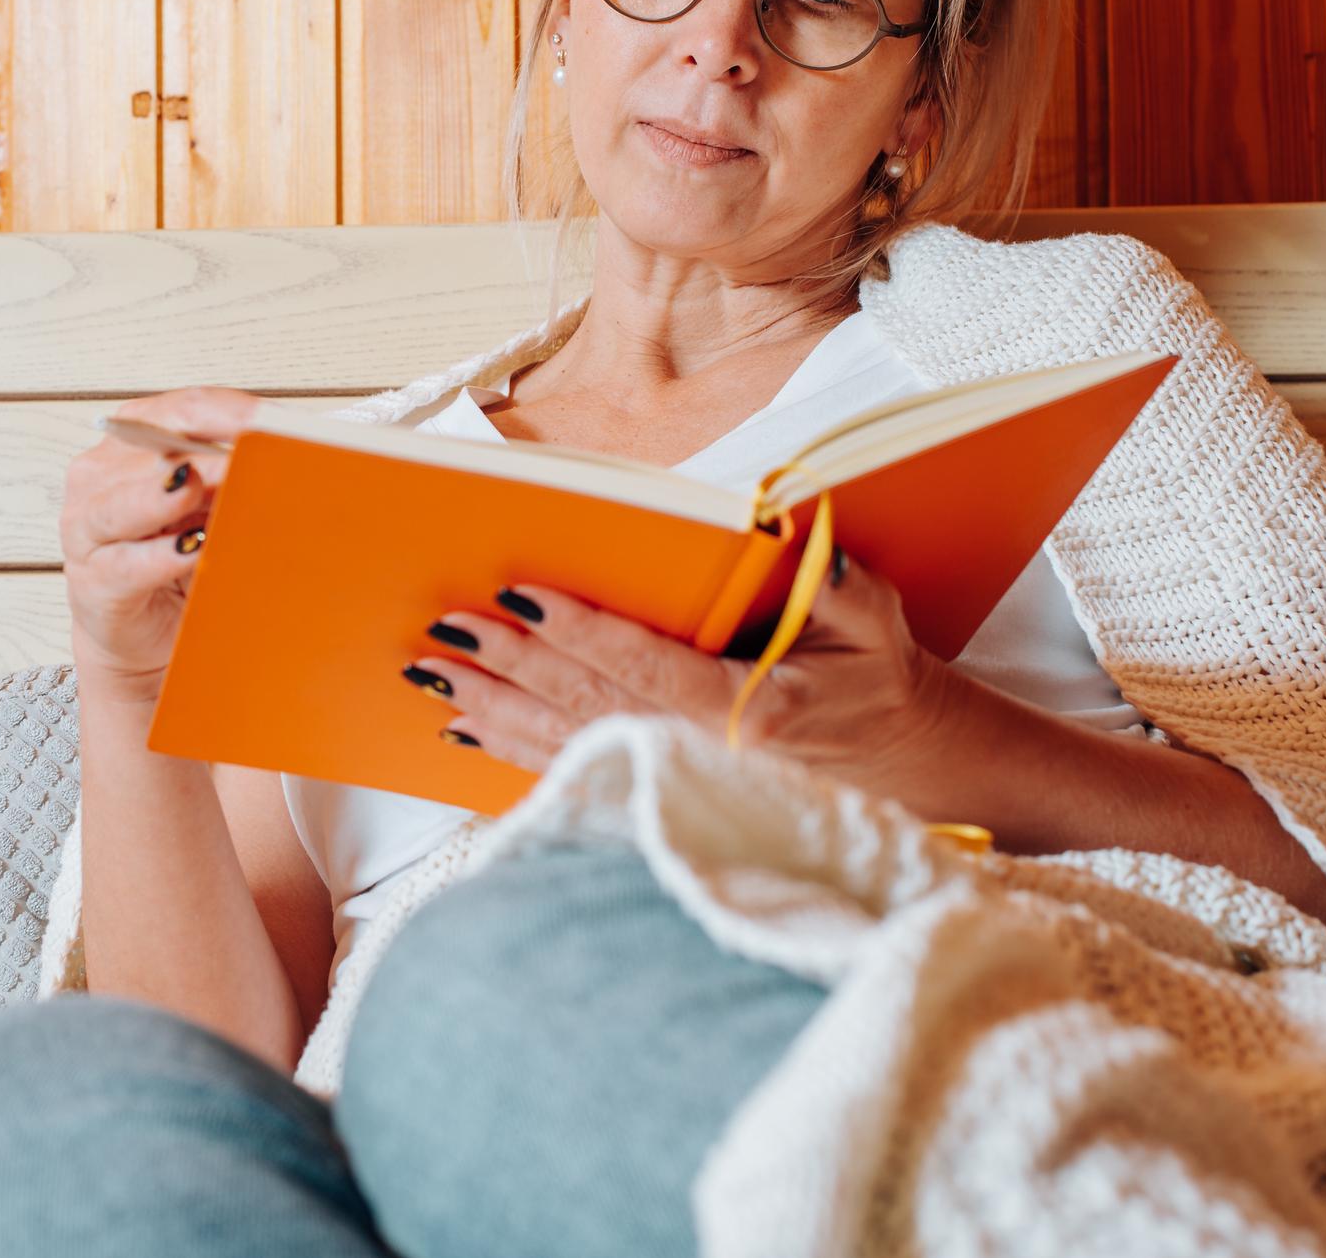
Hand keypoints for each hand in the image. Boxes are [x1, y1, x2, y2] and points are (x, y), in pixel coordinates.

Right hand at [60, 386, 257, 706]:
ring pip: (128, 501)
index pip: (185, 409)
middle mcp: (102, 473)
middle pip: (158, 446)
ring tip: (208, 486)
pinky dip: (163, 556)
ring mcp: (88, 526)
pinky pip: (128, 563)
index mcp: (134, 438)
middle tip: (256, 453)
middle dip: (209, 450)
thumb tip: (290, 459)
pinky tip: (194, 549)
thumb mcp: (212, 508)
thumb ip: (235, 478)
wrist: (140, 633)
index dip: (233, 412)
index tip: (278, 422)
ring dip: (174, 494)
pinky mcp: (93, 579)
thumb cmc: (178, 558)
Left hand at [400, 549, 955, 793]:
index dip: (579, 630)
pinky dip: (511, 749)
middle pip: (586, 703)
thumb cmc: (873, 680)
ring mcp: (674, 780)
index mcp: (747, 711)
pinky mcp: (656, 790)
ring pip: (565, 741)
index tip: (522, 594)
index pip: (644, 664)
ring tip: (430, 673)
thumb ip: (837, 584)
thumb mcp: (874, 623)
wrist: (894, 764)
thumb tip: (797, 535)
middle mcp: (699, 755)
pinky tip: (461, 728)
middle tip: (447, 624)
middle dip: (511, 663)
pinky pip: (571, 769)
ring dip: (493, 706)